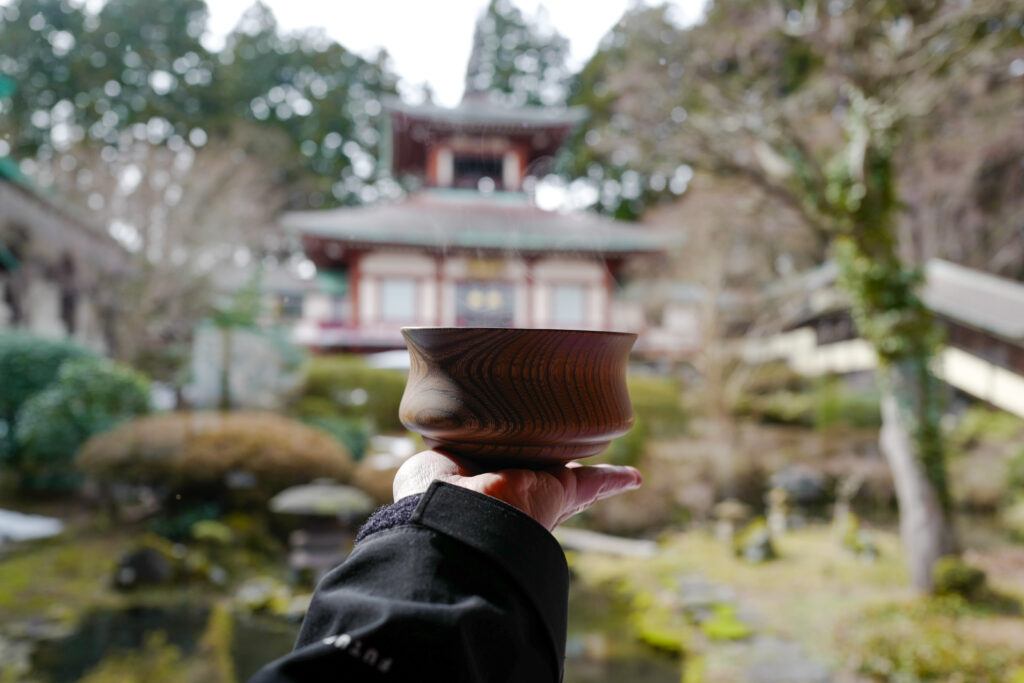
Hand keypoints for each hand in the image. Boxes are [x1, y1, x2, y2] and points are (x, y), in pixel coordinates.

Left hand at [393, 450, 642, 531]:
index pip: (503, 470)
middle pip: (542, 477)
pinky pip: (593, 484)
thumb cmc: (433, 494)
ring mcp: (539, 493)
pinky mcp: (561, 491)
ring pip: (573, 481)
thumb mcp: (433, 462)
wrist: (458, 520)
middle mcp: (512, 491)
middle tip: (573, 462)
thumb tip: (438, 427)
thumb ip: (443, 445)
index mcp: (480, 483)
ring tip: (614, 475)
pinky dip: (615, 480)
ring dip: (592, 478)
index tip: (520, 458)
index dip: (512, 463)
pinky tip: (634, 478)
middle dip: (556, 473)